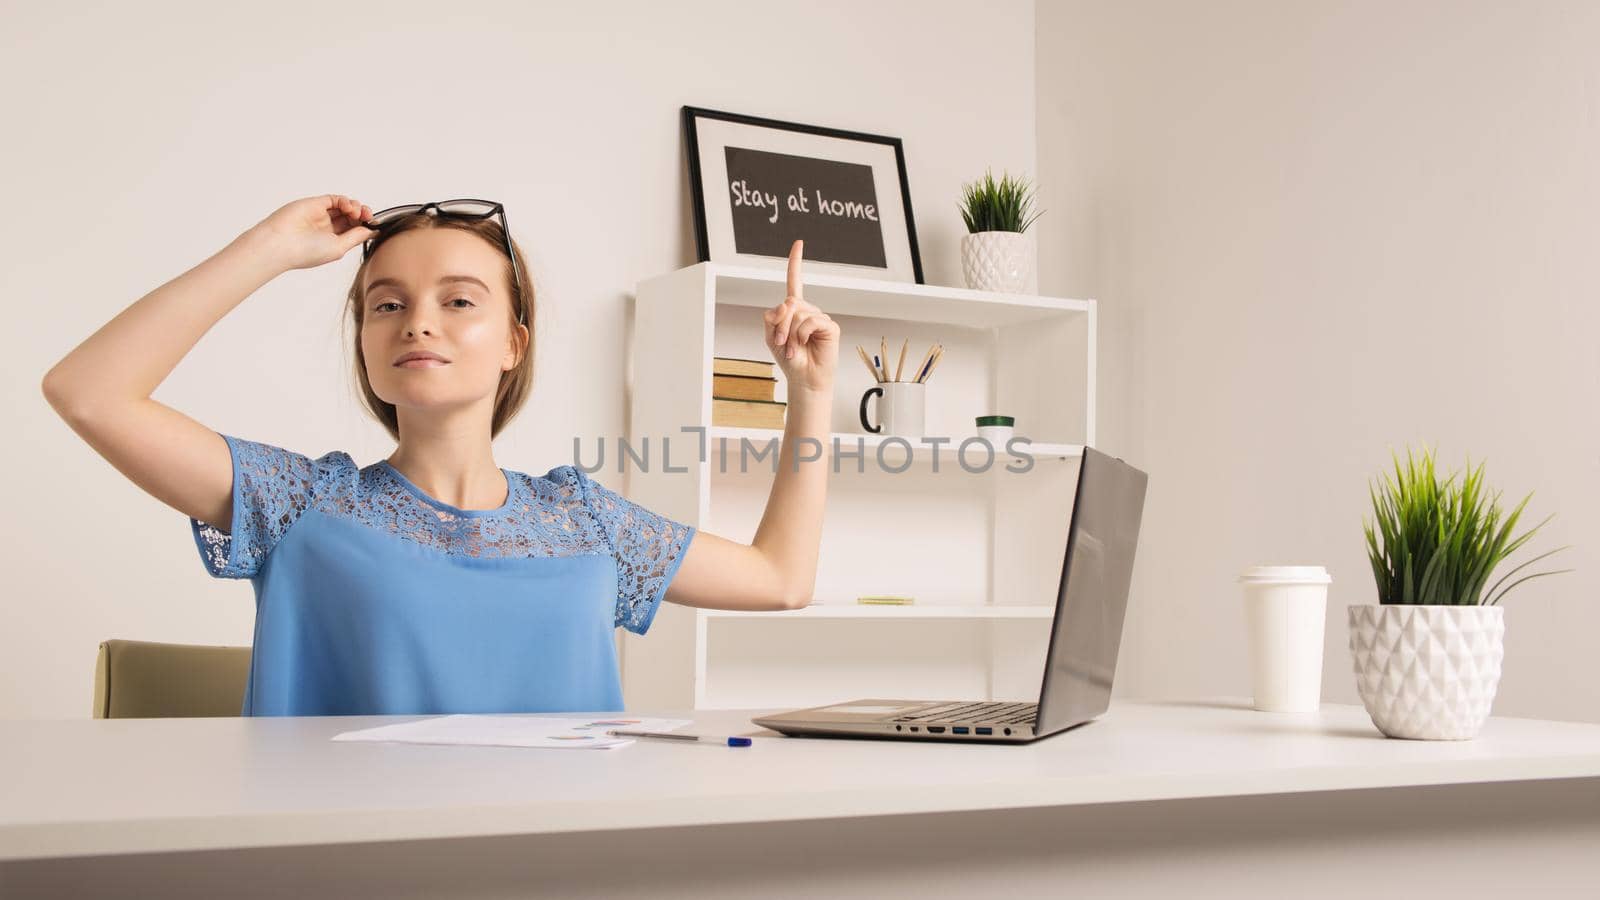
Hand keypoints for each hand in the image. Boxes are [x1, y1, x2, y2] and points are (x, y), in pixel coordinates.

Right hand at [243, 195, 377, 271]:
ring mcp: (321, 216)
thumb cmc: (307, 251)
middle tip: (368, 217)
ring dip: (356, 207)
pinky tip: (348, 207)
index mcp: (334, 242)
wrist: (281, 243)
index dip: (367, 226)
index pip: (355, 231)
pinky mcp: (315, 204)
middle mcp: (328, 228)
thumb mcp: (339, 247)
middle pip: (352, 217)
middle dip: (364, 215)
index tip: (375, 225)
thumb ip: (356, 237)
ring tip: (356, 213)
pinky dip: (345, 201)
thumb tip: (372, 231)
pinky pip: (335, 199)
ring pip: (345, 207)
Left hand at [763, 240, 839, 392]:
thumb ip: (772, 318)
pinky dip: (804, 334)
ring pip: (799, 313)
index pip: (794, 282)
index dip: (795, 263)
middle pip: (790, 303)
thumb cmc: (790, 359)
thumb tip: (785, 303)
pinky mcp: (830, 326)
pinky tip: (806, 345)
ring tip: (794, 349)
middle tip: (782, 343)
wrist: (803, 379)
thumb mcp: (771, 337)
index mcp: (794, 310)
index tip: (799, 243)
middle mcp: (808, 310)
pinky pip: (812, 321)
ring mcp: (820, 317)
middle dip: (781, 325)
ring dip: (791, 334)